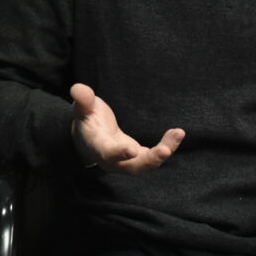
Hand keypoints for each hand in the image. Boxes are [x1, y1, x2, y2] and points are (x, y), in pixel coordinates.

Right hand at [70, 83, 184, 174]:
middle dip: (149, 161)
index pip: (107, 153)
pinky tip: (178, 133)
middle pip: (131, 167)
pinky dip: (167, 146)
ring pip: (146, 164)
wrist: (91, 137)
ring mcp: (127, 162)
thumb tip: (77, 88)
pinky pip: (154, 156)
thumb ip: (82, 100)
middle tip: (164, 151)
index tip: (132, 149)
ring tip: (178, 134)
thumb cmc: (87, 120)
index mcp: (97, 146)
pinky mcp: (138, 158)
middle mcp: (113, 160)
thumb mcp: (82, 108)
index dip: (118, 153)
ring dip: (163, 153)